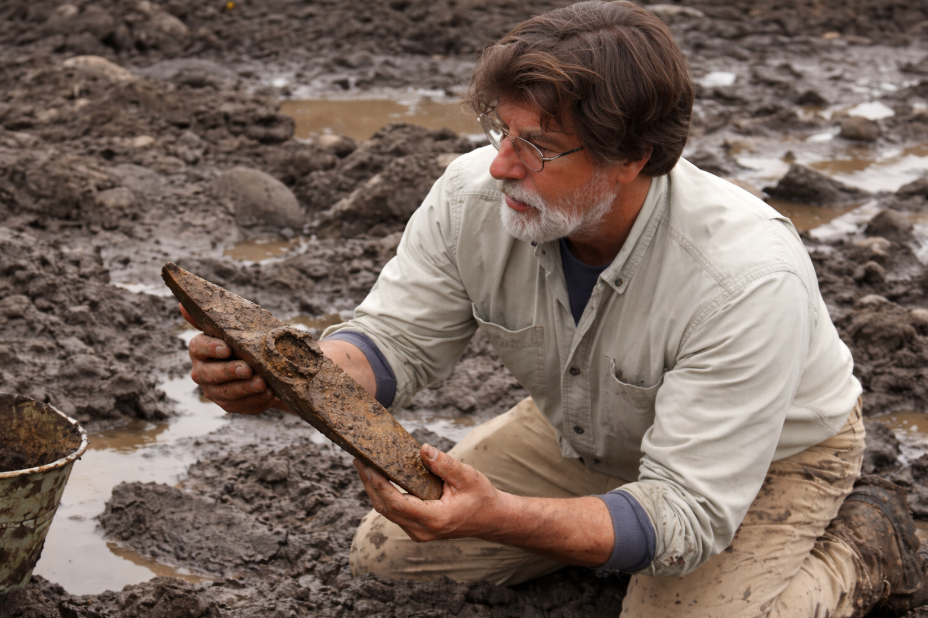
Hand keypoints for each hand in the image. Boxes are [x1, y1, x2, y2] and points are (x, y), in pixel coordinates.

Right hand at [181, 303, 280, 414]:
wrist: (261, 365)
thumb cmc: (243, 341)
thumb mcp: (232, 327)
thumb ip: (210, 319)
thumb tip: (182, 303)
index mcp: (200, 349)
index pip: (199, 347)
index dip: (212, 348)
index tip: (227, 349)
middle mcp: (201, 371)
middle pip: (210, 373)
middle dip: (230, 372)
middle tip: (248, 369)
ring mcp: (214, 391)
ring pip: (226, 392)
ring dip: (245, 389)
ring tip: (263, 384)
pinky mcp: (228, 405)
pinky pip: (240, 406)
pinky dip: (255, 401)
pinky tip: (269, 394)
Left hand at [354, 444, 508, 541]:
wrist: (491, 519)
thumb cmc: (481, 497)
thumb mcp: (467, 476)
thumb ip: (444, 464)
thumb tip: (423, 449)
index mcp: (433, 519)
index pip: (396, 503)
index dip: (378, 485)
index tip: (367, 466)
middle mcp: (421, 530)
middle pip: (384, 508)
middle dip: (369, 484)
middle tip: (359, 460)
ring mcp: (417, 532)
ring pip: (386, 512)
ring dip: (373, 489)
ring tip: (364, 466)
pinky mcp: (417, 528)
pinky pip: (394, 512)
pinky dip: (383, 494)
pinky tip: (378, 477)